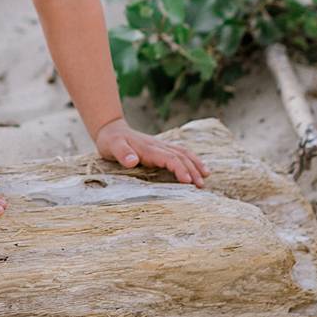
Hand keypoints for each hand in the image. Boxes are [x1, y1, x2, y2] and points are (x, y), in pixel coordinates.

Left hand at [94, 118, 209, 186]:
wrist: (111, 130)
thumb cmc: (110, 141)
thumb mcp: (112, 147)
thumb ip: (122, 153)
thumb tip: (132, 161)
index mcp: (149, 148)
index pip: (169, 158)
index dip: (180, 169)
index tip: (188, 181)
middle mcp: (158, 146)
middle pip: (180, 156)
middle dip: (192, 170)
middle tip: (201, 186)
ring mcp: (161, 146)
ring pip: (183, 153)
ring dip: (195, 164)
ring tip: (206, 177)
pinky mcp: (161, 148)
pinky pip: (180, 152)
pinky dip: (192, 159)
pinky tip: (199, 167)